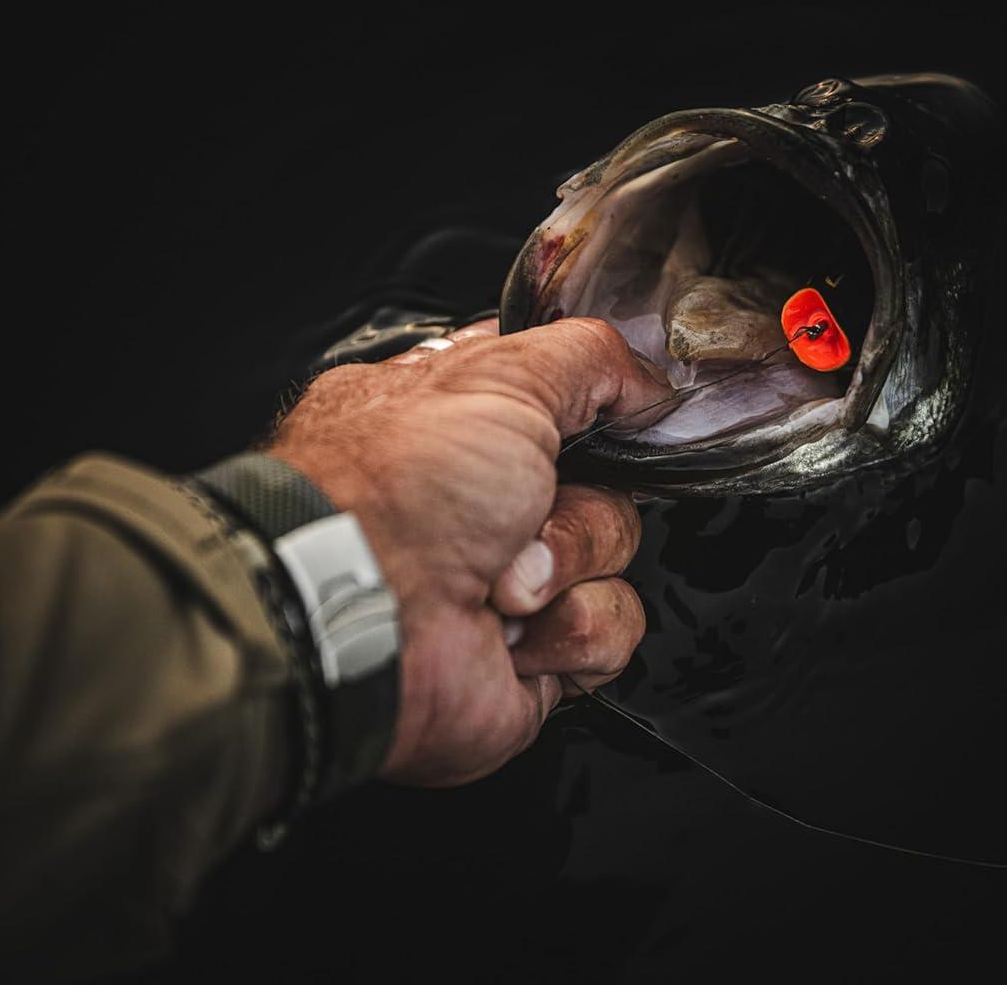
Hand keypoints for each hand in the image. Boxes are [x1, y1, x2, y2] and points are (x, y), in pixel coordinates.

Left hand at [268, 317, 673, 785]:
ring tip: (507, 584)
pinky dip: (572, 629)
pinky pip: (609, 630)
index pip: (570, 400)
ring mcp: (512, 580)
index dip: (603, 409)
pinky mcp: (535, 651)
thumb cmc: (398, 490)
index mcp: (470, 422)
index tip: (621, 417)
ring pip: (617, 556)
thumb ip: (586, 356)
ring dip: (572, 567)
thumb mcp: (497, 377)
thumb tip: (646, 381)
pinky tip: (516, 631)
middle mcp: (489, 500)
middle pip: (609, 484)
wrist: (360, 619)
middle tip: (529, 510)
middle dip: (584, 505)